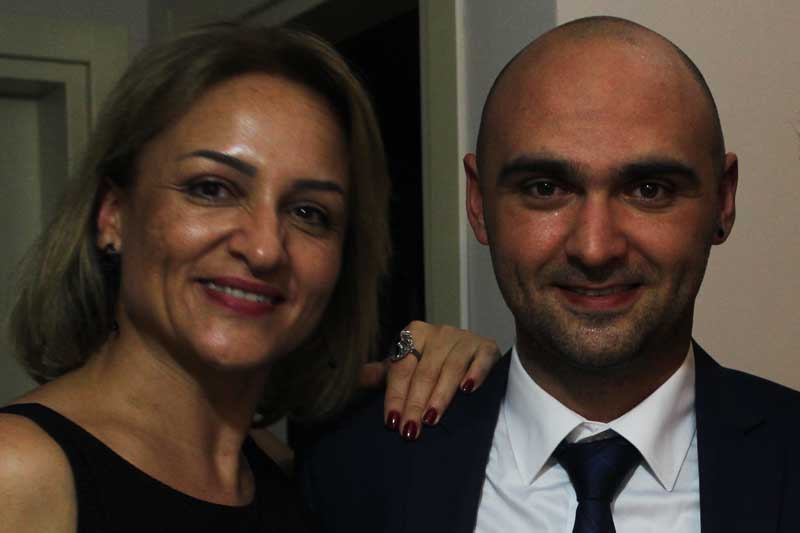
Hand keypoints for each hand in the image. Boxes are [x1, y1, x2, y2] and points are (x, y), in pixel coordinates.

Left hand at [359, 321, 501, 439]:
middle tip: (410, 430)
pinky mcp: (487, 346)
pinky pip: (481, 359)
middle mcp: (440, 333)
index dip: (395, 395)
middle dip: (416, 403)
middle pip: (425, 371)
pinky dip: (475, 373)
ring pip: (450, 368)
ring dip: (440, 395)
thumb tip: (360, 378)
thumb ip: (385, 372)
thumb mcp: (408, 365)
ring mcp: (465, 338)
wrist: (471, 352)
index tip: (392, 422)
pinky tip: (468, 390)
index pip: (402, 368)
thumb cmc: (434, 362)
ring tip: (432, 418)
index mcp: (415, 334)